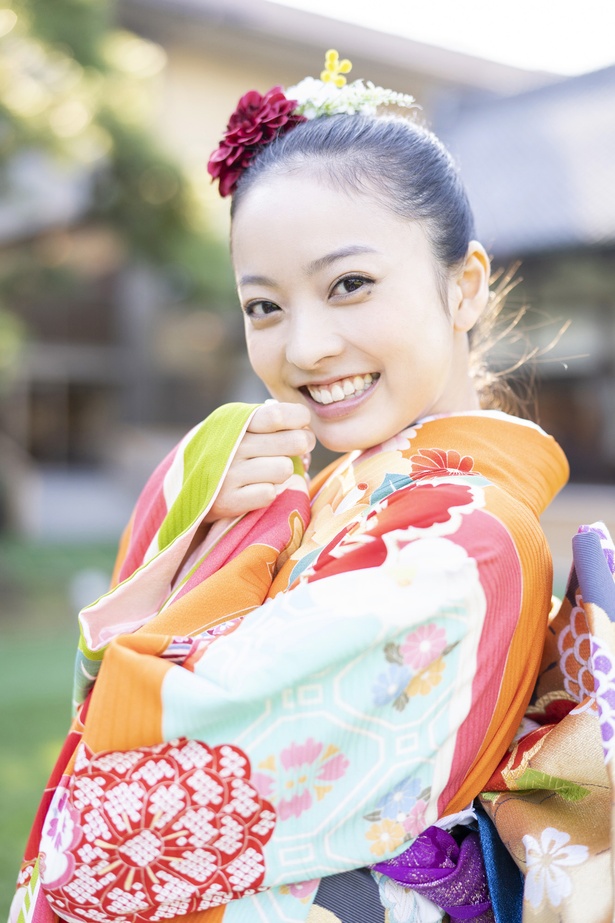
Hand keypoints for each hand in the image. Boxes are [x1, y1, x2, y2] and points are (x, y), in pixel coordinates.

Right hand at [205, 402, 314, 521]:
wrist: (186, 483)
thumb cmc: (228, 449)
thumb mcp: (240, 426)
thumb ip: (271, 422)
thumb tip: (306, 432)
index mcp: (235, 420)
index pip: (278, 414)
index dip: (300, 419)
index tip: (303, 424)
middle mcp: (231, 444)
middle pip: (293, 441)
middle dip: (304, 445)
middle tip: (300, 449)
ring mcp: (227, 473)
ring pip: (285, 469)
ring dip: (284, 472)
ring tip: (272, 471)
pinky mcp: (227, 500)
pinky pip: (270, 493)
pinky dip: (268, 492)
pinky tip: (256, 489)